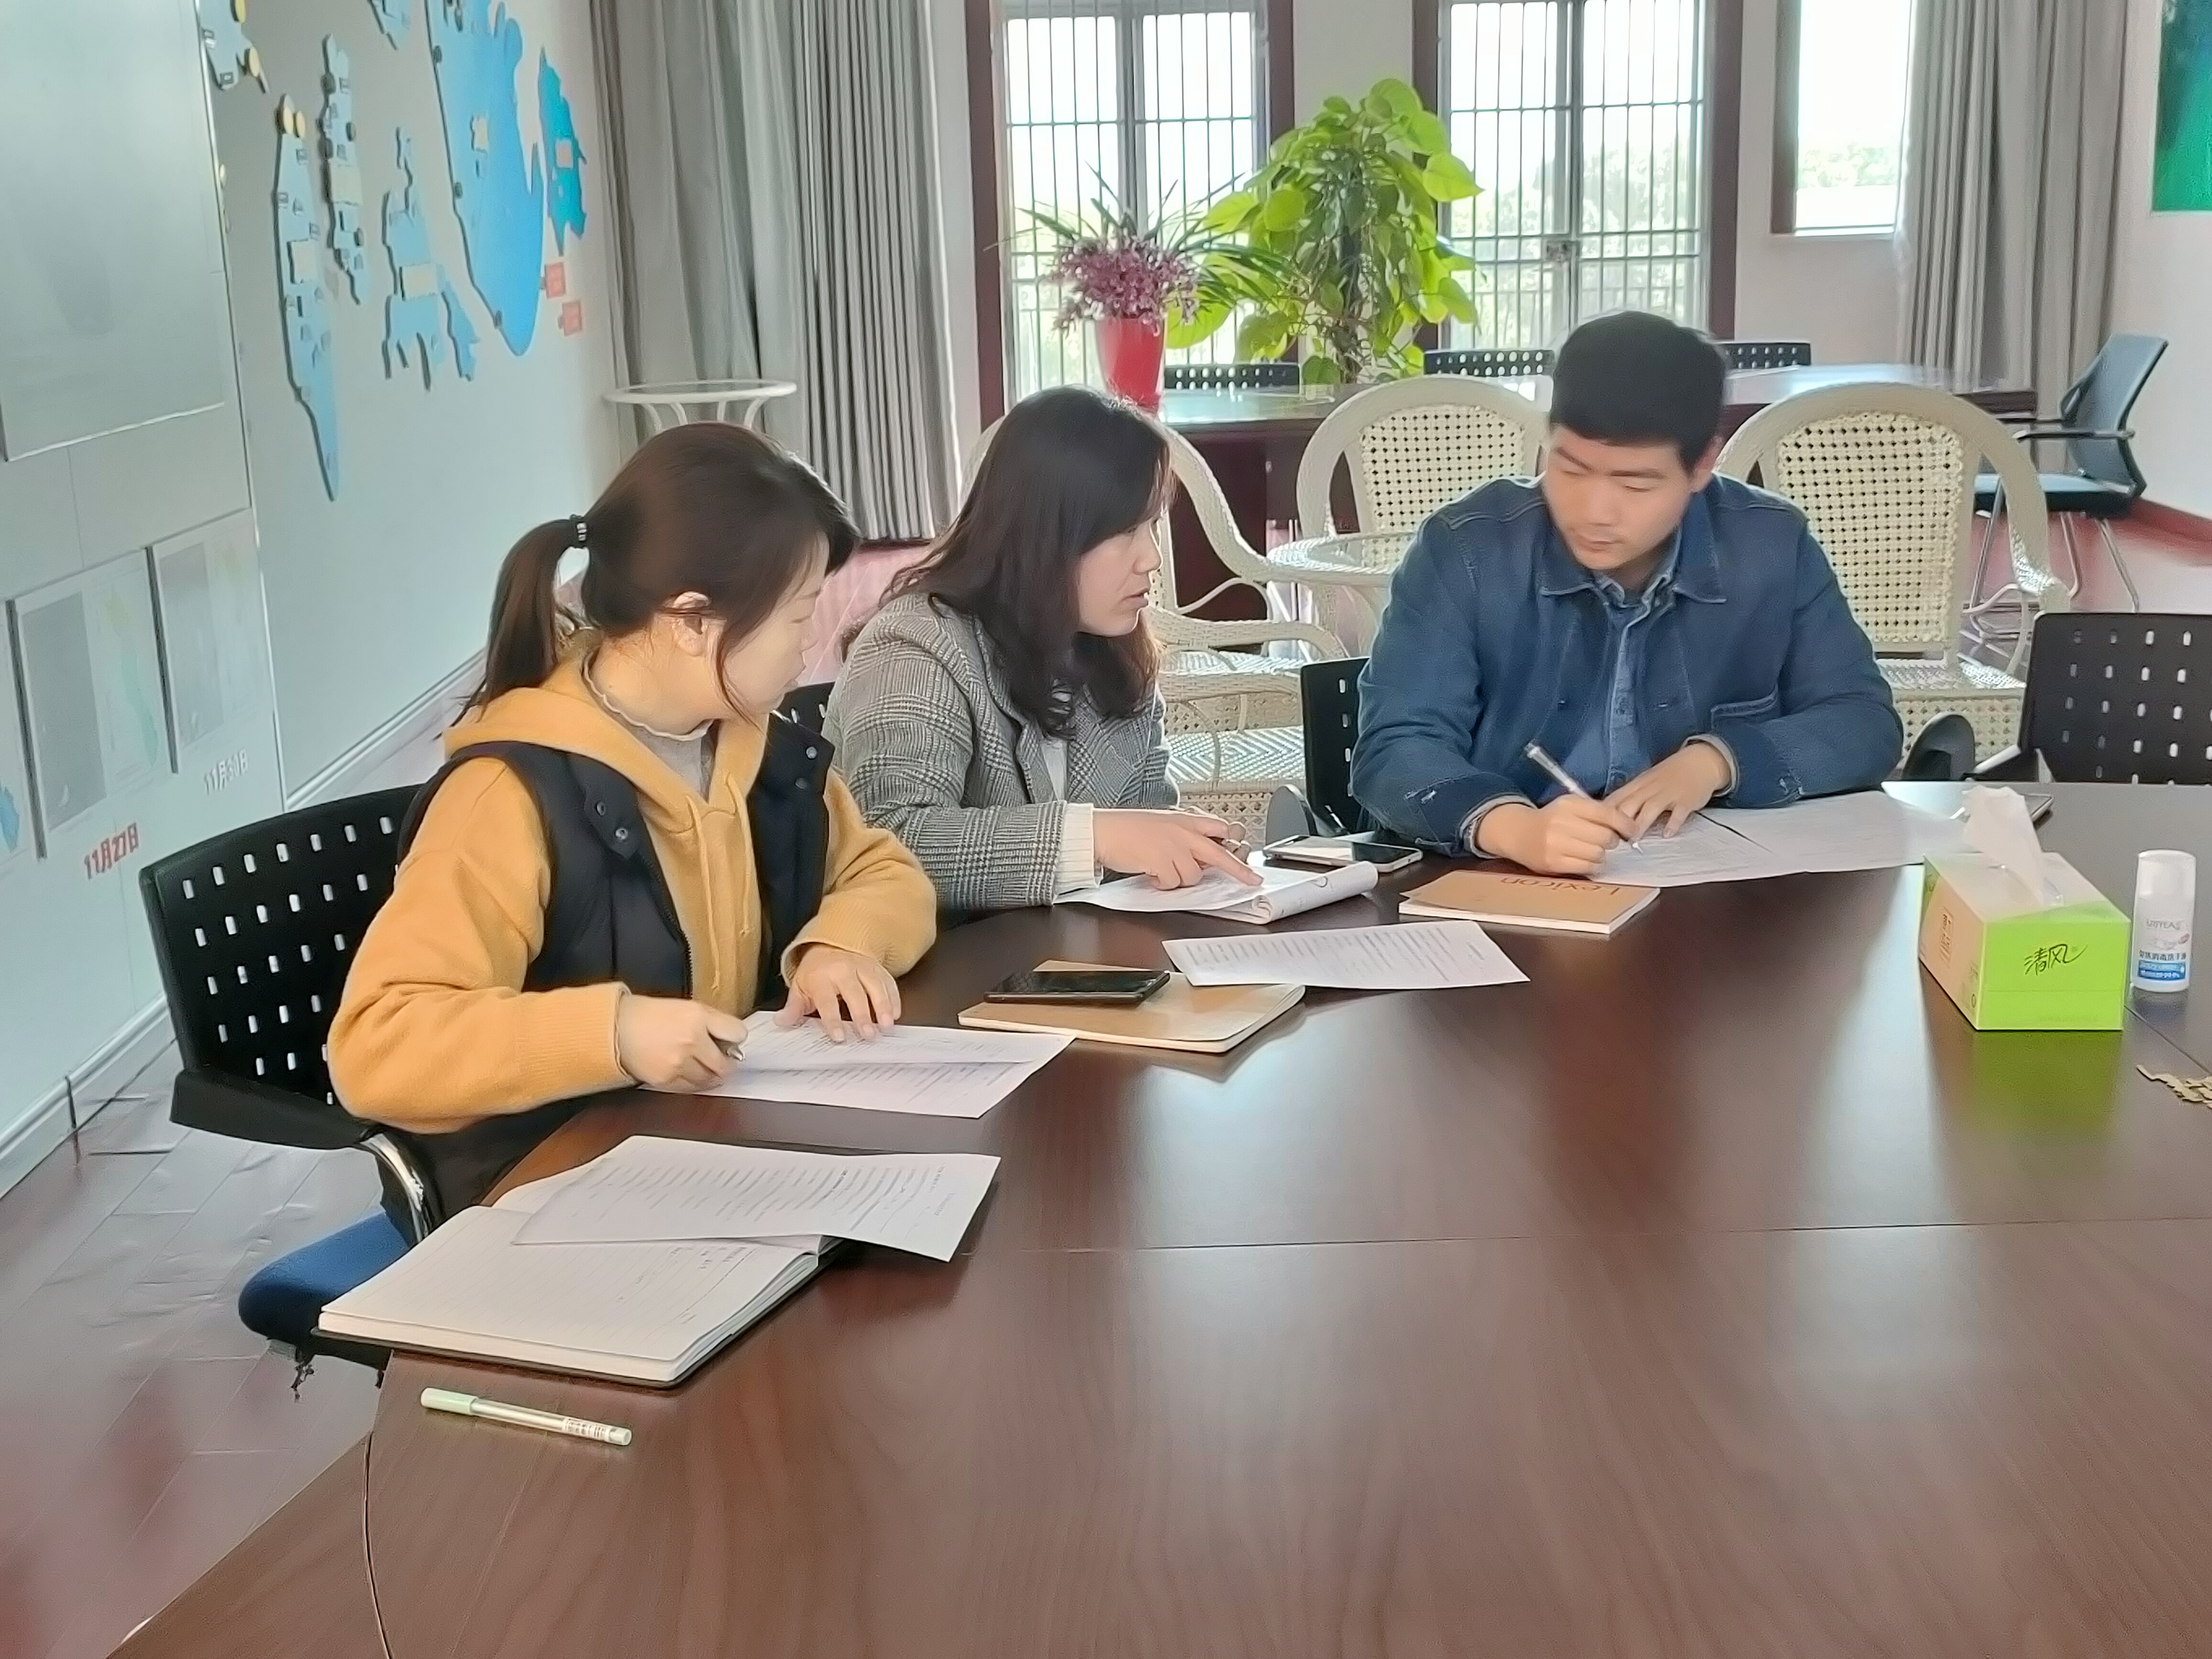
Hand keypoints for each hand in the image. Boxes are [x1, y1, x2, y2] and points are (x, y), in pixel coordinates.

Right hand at [614, 993, 746, 1090]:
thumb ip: (712, 1021)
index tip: (733, 1041)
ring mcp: (679, 1062)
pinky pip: (691, 1088)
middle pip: (726, 1064)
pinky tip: (688, 1073)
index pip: (738, 1033)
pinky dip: (694, 1083)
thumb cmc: (648, 1015)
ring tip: (702, 1066)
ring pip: (710, 1079)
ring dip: (711, 1076)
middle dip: (726, 1064)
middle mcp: (692, 1040)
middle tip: (723, 1061)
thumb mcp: (686, 1007)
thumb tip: (732, 1038)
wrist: (617, 1028)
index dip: (736, 1038)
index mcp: (698, 1016)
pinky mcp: (667, 1079)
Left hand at [779, 945, 900, 1041]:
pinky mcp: (877, 967)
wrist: (831, 945)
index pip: (827, 1000)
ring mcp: (863, 967)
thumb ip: (794, 1007)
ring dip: (883, 1006)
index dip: (833, 1020)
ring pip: (875, 986)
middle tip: (868, 1034)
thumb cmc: (816, 972)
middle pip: (855, 993)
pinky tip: (895, 1014)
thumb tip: (781, 1021)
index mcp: (822, 977)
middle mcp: (844, 970)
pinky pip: (888, 982)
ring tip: (887, 1025)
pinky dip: (894, 998)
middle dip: (862, 1015)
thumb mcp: (800, 987)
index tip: (839, 1036)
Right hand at [1094, 809, 1261, 888]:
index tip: (1245, 852)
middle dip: (1238, 869)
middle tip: (1252, 880)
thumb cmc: (1127, 828)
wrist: (1103, 830)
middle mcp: (1183, 832)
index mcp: (1185, 820)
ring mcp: (1174, 847)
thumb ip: (1184, 836)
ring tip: (1162, 870)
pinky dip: (1164, 884)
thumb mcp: (1162, 824)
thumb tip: (1201, 855)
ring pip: (1194, 875)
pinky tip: (1152, 875)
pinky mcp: (1162, 861)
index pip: (1219, 828)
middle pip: (1220, 854)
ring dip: (1180, 878)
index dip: (1234, 841)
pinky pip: (1173, 883)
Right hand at [1475, 796, 1638, 875]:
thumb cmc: (1552, 819)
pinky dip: (1593, 865)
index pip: (1607, 814)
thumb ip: (1597, 812)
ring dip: (1602, 854)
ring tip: (1594, 851)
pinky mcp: (1553, 863)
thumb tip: (1628, 826)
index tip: (1631, 831)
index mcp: (1569, 804)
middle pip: (1605, 836)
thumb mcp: (1571, 806)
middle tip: (1607, 841)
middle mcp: (1561, 822)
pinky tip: (1588, 860)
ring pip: (1598, 853)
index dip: (1625, 824)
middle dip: (1612, 840)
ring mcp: (1555, 844)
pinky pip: (1587, 867)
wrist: (1518, 833)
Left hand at [1607, 743, 1730, 839]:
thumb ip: (1628, 798)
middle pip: (1630, 804)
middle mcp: (1650, 789)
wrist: (1699, 762)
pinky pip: (1679, 812)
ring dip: (1641, 823)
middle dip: (1619, 822)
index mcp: (1637, 785)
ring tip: (1634, 840)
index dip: (1604, 815)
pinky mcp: (1686, 800)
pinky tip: (1667, 833)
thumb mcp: (1645, 782)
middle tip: (1612, 841)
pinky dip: (1673, 822)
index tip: (1595, 830)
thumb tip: (1605, 815)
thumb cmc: (1668, 776)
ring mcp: (1668, 793)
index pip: (1615, 799)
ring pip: (1651, 808)